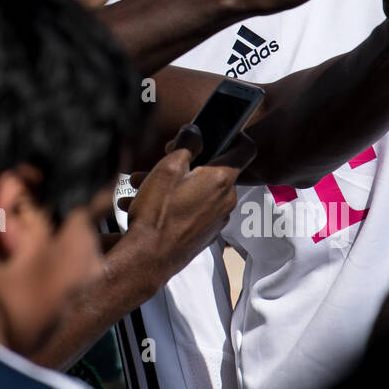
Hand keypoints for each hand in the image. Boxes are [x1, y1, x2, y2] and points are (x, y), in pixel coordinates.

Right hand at [119, 124, 255, 280]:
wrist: (148, 259)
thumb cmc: (158, 213)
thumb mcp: (168, 167)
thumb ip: (187, 143)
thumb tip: (195, 131)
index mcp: (221, 179)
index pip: (246, 148)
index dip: (235, 134)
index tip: (218, 129)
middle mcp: (226, 200)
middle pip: (215, 168)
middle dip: (189, 159)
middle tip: (162, 156)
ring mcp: (217, 219)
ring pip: (200, 188)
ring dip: (176, 181)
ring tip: (142, 183)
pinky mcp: (205, 233)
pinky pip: (195, 207)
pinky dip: (176, 200)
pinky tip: (147, 203)